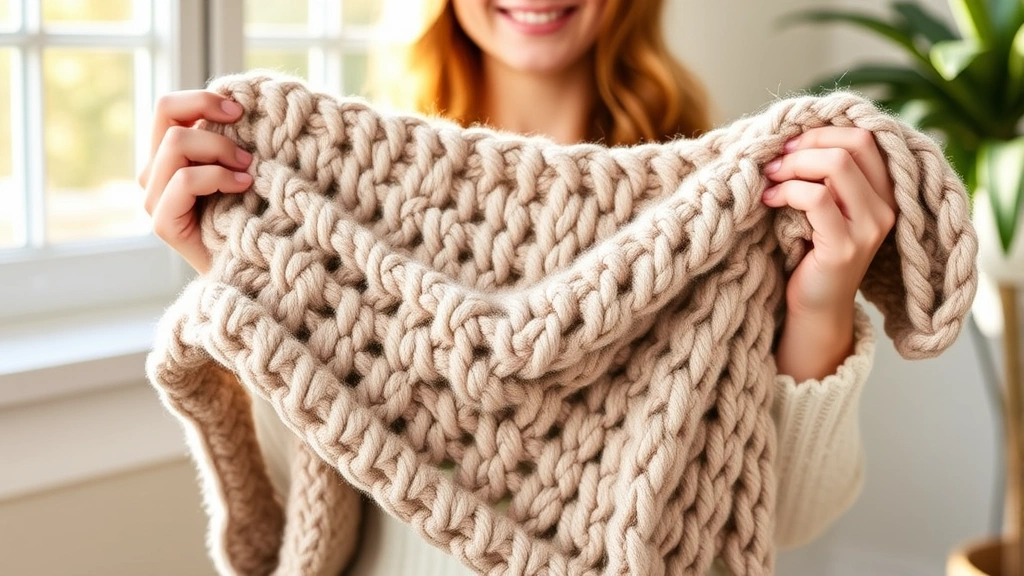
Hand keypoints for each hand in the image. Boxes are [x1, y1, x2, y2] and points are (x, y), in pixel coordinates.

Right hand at [137, 90, 252, 274]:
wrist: (252, 272)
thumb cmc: (255, 216)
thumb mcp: (243, 167)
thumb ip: (233, 140)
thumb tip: (244, 103)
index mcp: (169, 155)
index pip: (169, 108)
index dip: (202, 99)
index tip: (239, 109)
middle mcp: (155, 173)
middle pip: (166, 114)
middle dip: (211, 119)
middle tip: (247, 146)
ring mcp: (155, 198)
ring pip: (175, 144)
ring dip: (219, 151)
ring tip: (248, 169)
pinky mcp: (163, 222)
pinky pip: (183, 181)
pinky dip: (217, 178)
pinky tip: (244, 186)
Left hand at [760, 127, 897, 379]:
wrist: (815, 308)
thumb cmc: (810, 251)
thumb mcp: (822, 206)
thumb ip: (822, 174)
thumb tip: (791, 134)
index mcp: (885, 192)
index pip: (864, 138)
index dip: (822, 134)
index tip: (789, 146)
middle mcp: (886, 207)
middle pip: (853, 144)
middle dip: (806, 145)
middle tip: (775, 161)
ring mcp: (869, 227)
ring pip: (836, 166)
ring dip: (794, 166)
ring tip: (770, 180)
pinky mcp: (845, 246)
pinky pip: (816, 198)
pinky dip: (787, 191)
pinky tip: (769, 201)